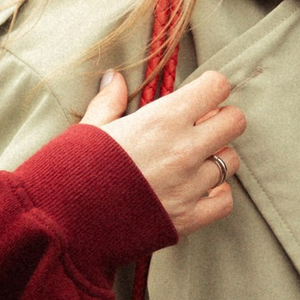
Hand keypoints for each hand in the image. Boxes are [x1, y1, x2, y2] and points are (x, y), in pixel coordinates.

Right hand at [82, 66, 244, 237]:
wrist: (64, 222)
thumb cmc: (74, 169)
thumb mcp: (90, 127)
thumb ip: (109, 100)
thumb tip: (114, 77)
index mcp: (163, 119)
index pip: (216, 87)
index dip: (210, 88)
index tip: (198, 96)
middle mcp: (184, 150)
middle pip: (235, 122)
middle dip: (221, 119)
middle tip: (200, 127)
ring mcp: (190, 186)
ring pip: (231, 161)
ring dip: (217, 157)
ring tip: (193, 161)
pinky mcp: (188, 218)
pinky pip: (225, 201)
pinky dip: (216, 195)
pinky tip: (197, 190)